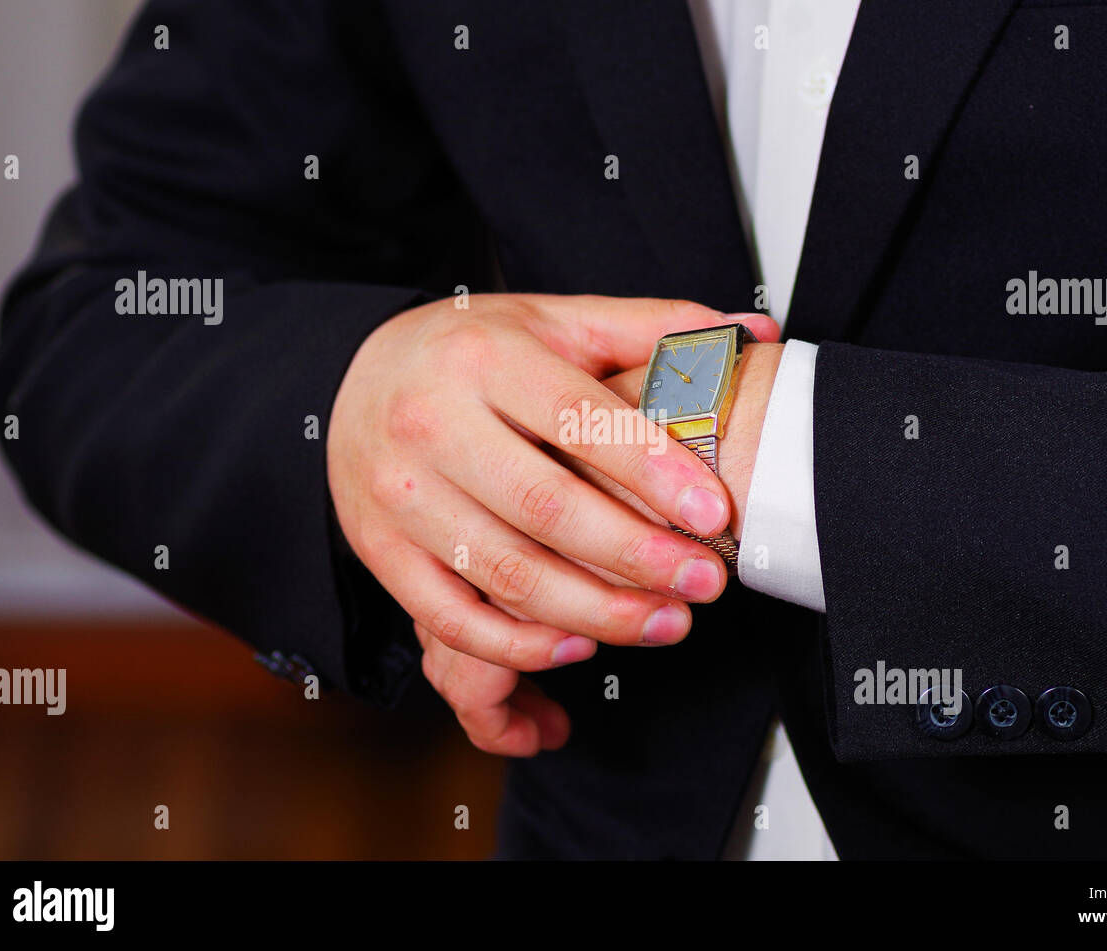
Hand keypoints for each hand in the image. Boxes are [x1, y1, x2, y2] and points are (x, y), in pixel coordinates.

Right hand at [327, 293, 778, 753]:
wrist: (357, 377)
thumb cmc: (473, 352)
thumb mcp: (554, 322)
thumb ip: (650, 329)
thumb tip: (749, 333)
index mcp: (483, 358)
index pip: (579, 419)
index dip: (652, 471)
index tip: (714, 514)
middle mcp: (430, 424)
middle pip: (546, 507)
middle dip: (637, 556)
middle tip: (706, 582)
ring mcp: (399, 494)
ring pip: (505, 571)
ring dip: (596, 612)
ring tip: (666, 623)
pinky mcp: (379, 549)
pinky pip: (450, 616)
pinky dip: (518, 643)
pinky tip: (580, 647)